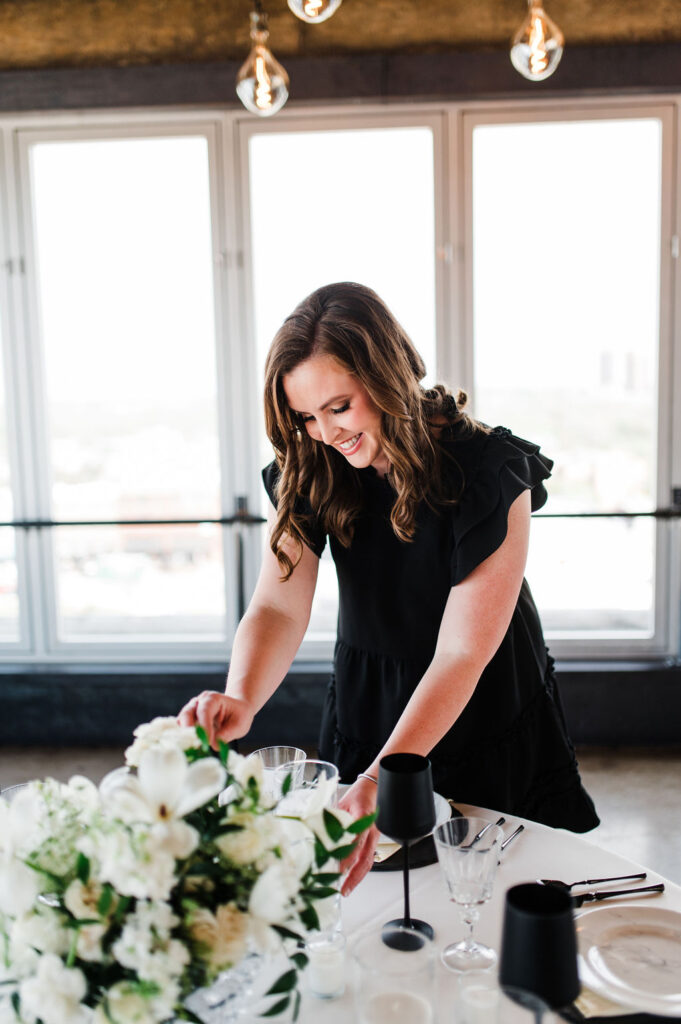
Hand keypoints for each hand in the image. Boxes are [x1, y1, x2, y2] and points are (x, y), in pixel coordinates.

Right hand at [177, 691, 253, 748]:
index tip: (207, 742)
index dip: (204, 726)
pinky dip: (184, 737)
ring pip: (182, 721)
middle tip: (195, 745)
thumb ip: (227, 734)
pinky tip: (190, 747)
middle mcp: (199, 702)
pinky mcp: (188, 720)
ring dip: (185, 735)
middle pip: (187, 713)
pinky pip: (182, 728)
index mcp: (213, 699)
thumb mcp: (240, 724)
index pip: (204, 711)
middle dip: (189, 730)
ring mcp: (192, 710)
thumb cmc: (239, 714)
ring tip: (192, 748)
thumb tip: (213, 745)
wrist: (237, 709)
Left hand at [337, 777, 378, 895]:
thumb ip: (331, 819)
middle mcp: (371, 830)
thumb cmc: (358, 795)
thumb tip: (315, 833)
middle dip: (354, 877)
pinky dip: (360, 870)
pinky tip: (351, 878)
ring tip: (346, 889)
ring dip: (358, 877)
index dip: (348, 856)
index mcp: (363, 818)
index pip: (357, 840)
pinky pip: (368, 858)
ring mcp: (374, 837)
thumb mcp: (342, 804)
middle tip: (343, 890)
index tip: (339, 869)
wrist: (373, 789)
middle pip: (365, 858)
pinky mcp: (374, 840)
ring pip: (368, 861)